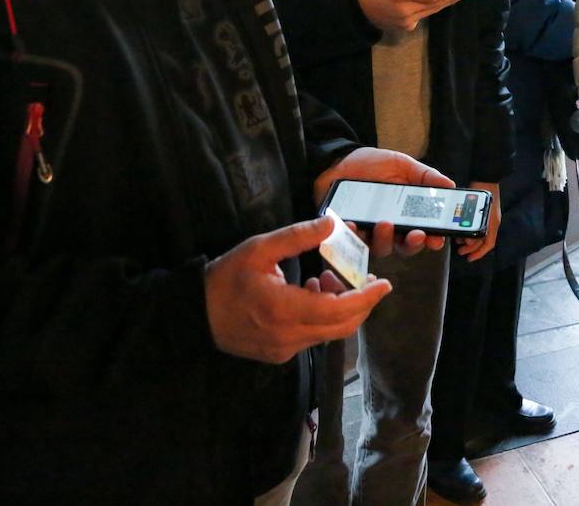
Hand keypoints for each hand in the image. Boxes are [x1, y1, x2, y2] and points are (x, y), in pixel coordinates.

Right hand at [205, 217, 392, 363]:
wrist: (193, 314)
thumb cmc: (225, 278)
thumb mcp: (259, 249)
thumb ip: (298, 237)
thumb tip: (332, 224)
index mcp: (284, 309)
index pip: (339, 310)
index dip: (366, 298)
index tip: (385, 284)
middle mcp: (288, 336)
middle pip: (342, 326)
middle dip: (361, 303)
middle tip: (367, 278)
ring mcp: (284, 349)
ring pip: (329, 333)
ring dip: (340, 309)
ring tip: (329, 279)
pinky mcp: (278, 354)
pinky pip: (313, 338)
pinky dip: (323, 318)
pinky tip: (312, 294)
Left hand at [314, 147, 450, 257]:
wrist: (339, 161)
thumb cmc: (373, 164)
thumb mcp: (402, 165)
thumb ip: (425, 176)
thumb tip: (451, 185)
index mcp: (408, 214)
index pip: (425, 233)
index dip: (433, 239)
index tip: (438, 239)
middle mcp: (392, 228)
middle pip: (406, 247)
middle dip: (413, 244)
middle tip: (416, 235)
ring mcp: (369, 232)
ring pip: (381, 248)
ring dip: (385, 239)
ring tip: (384, 223)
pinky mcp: (348, 232)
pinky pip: (351, 241)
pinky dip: (354, 235)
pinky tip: (353, 223)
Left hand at [457, 182, 500, 261]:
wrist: (487, 174)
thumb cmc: (484, 190)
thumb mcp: (481, 209)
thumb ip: (475, 224)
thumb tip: (467, 240)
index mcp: (492, 223)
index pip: (488, 244)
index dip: (478, 253)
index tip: (468, 258)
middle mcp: (492, 221)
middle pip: (483, 241)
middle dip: (471, 248)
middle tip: (460, 250)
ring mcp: (489, 216)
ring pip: (480, 234)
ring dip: (469, 240)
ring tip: (459, 241)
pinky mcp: (484, 211)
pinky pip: (478, 226)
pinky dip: (470, 231)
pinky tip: (461, 229)